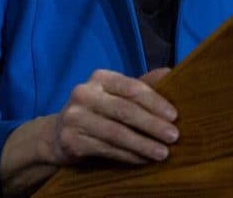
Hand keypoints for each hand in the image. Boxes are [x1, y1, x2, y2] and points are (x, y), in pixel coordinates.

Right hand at [49, 68, 177, 164]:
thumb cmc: (97, 110)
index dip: (155, 101)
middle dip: (152, 124)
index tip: (174, 115)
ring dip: (143, 144)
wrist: (58, 133)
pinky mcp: (71, 140)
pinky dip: (128, 155)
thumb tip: (170, 72)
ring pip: (116, 133)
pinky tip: (143, 159)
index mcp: (100, 78)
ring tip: (163, 152)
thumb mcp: (116, 93)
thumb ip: (141, 85)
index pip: (132, 88)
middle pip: (125, 110)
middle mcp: (84, 94)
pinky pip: (107, 149)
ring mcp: (75, 117)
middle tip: (173, 136)